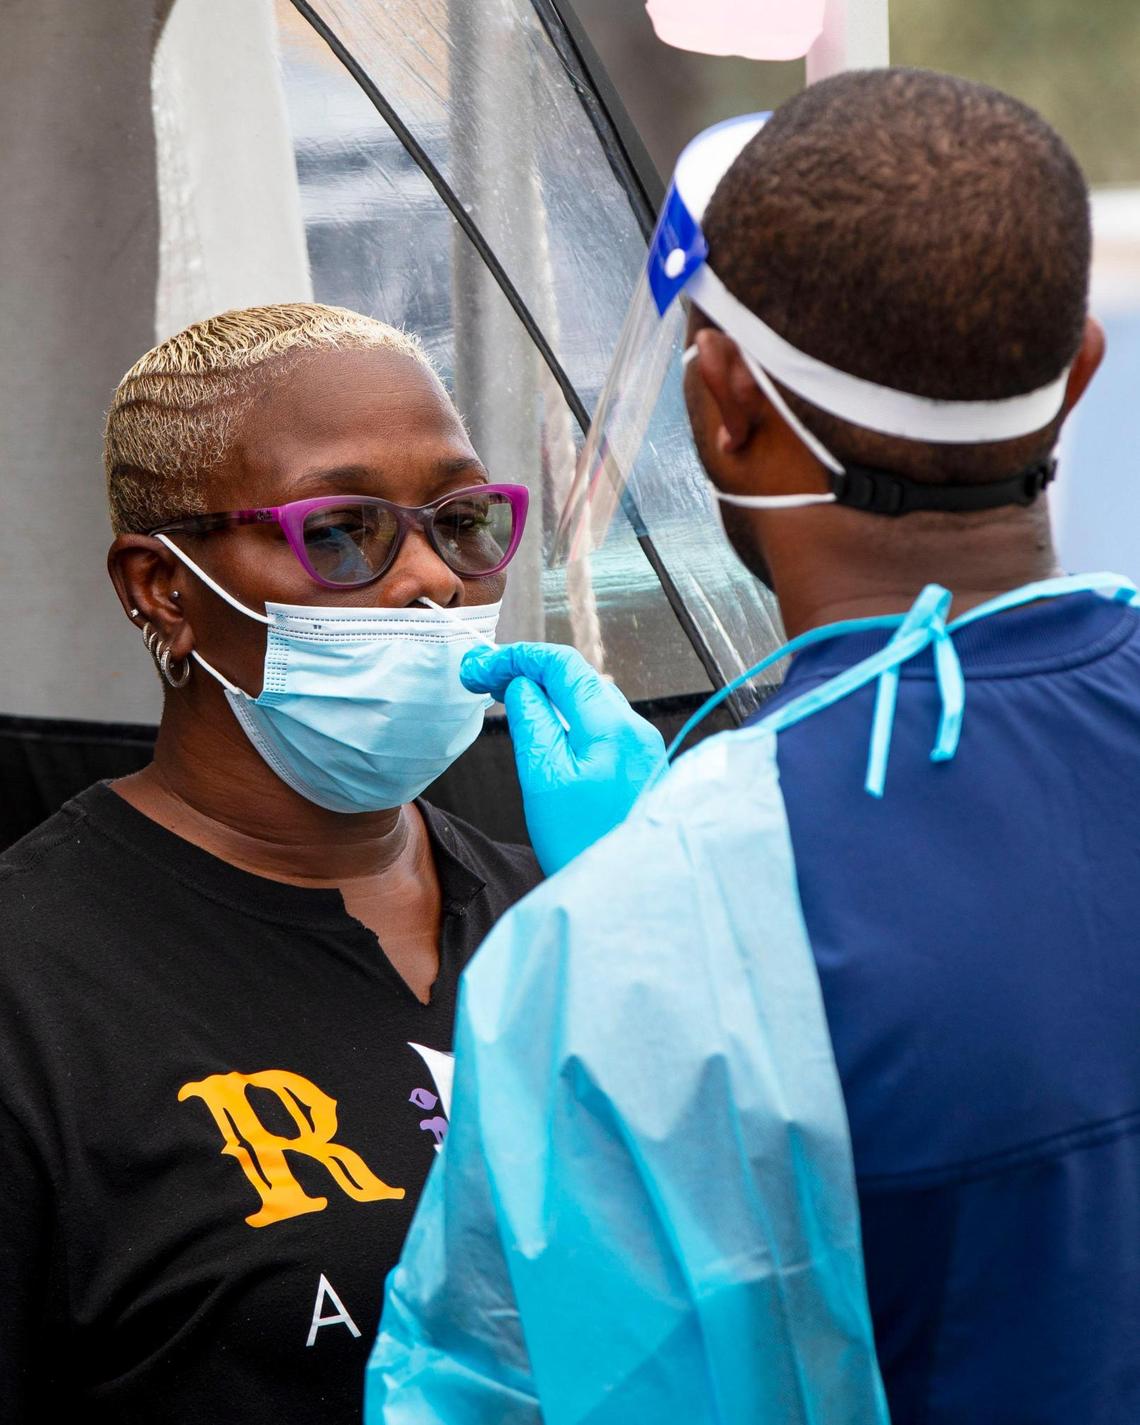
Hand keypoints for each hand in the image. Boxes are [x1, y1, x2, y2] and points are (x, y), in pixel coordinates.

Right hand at [460, 643, 665, 875]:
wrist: (623, 895)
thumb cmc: (582, 847)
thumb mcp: (544, 781)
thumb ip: (533, 724)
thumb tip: (522, 685)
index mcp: (614, 728)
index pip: (564, 666)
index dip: (518, 657)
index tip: (482, 664)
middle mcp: (636, 729)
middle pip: (578, 678)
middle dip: (529, 669)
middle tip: (484, 675)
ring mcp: (641, 747)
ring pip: (588, 699)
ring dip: (547, 690)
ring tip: (505, 692)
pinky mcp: (638, 764)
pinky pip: (598, 723)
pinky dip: (566, 713)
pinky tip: (542, 720)